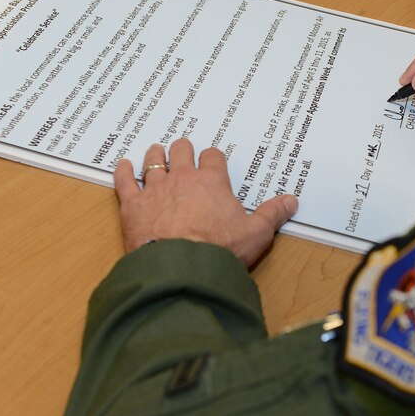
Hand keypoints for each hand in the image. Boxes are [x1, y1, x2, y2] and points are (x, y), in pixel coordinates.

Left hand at [113, 138, 297, 265]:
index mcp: (213, 182)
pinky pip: (125, 181)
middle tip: (181, 149)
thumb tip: (291, 201)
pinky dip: (123, 172)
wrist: (182, 266)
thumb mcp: (256, 233)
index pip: (213, 157)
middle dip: (182, 149)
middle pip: (181, 151)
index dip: (212, 157)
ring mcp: (156, 189)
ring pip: (153, 161)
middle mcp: (183, 178)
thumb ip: (272, 214)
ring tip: (155, 151)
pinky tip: (123, 165)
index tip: (211, 159)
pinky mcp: (133, 205)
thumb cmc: (221, 249)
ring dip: (155, 155)